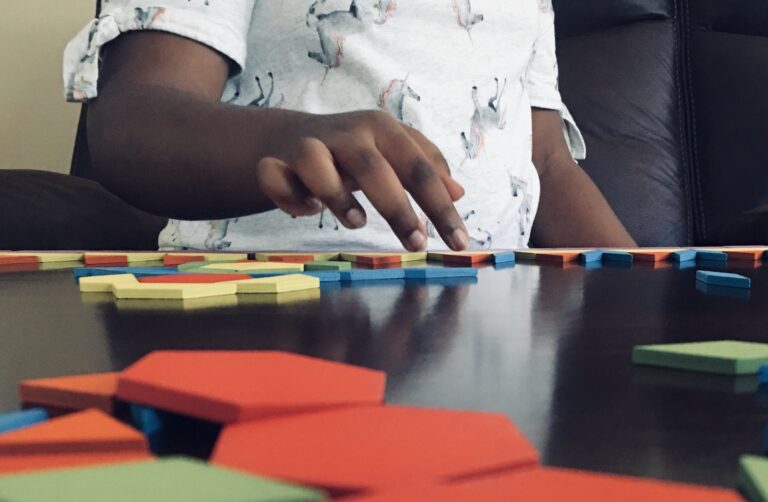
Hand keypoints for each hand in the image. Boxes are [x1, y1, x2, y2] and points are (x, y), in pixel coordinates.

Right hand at [254, 110, 468, 250]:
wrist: (292, 139)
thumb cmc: (355, 153)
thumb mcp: (395, 155)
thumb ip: (426, 169)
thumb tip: (459, 193)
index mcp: (383, 129)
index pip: (419, 168)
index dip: (440, 205)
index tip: (458, 241)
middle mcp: (347, 133)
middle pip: (374, 168)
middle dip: (398, 210)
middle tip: (417, 244)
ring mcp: (308, 145)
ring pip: (315, 163)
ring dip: (336, 197)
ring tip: (357, 221)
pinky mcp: (275, 162)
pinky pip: (275, 178)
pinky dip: (288, 197)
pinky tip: (306, 209)